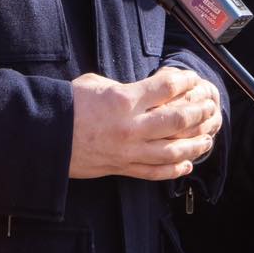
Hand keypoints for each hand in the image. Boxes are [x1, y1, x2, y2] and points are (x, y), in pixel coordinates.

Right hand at [68, 67, 220, 180]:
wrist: (43, 136)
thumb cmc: (66, 106)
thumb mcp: (94, 83)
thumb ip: (123, 87)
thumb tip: (141, 90)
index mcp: (124, 99)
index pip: (167, 88)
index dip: (185, 81)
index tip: (193, 79)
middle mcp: (131, 126)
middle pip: (179, 119)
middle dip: (200, 112)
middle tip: (210, 107)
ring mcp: (128, 151)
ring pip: (174, 150)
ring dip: (195, 144)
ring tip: (208, 137)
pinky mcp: (122, 168)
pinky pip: (155, 172)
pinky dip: (174, 170)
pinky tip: (186, 165)